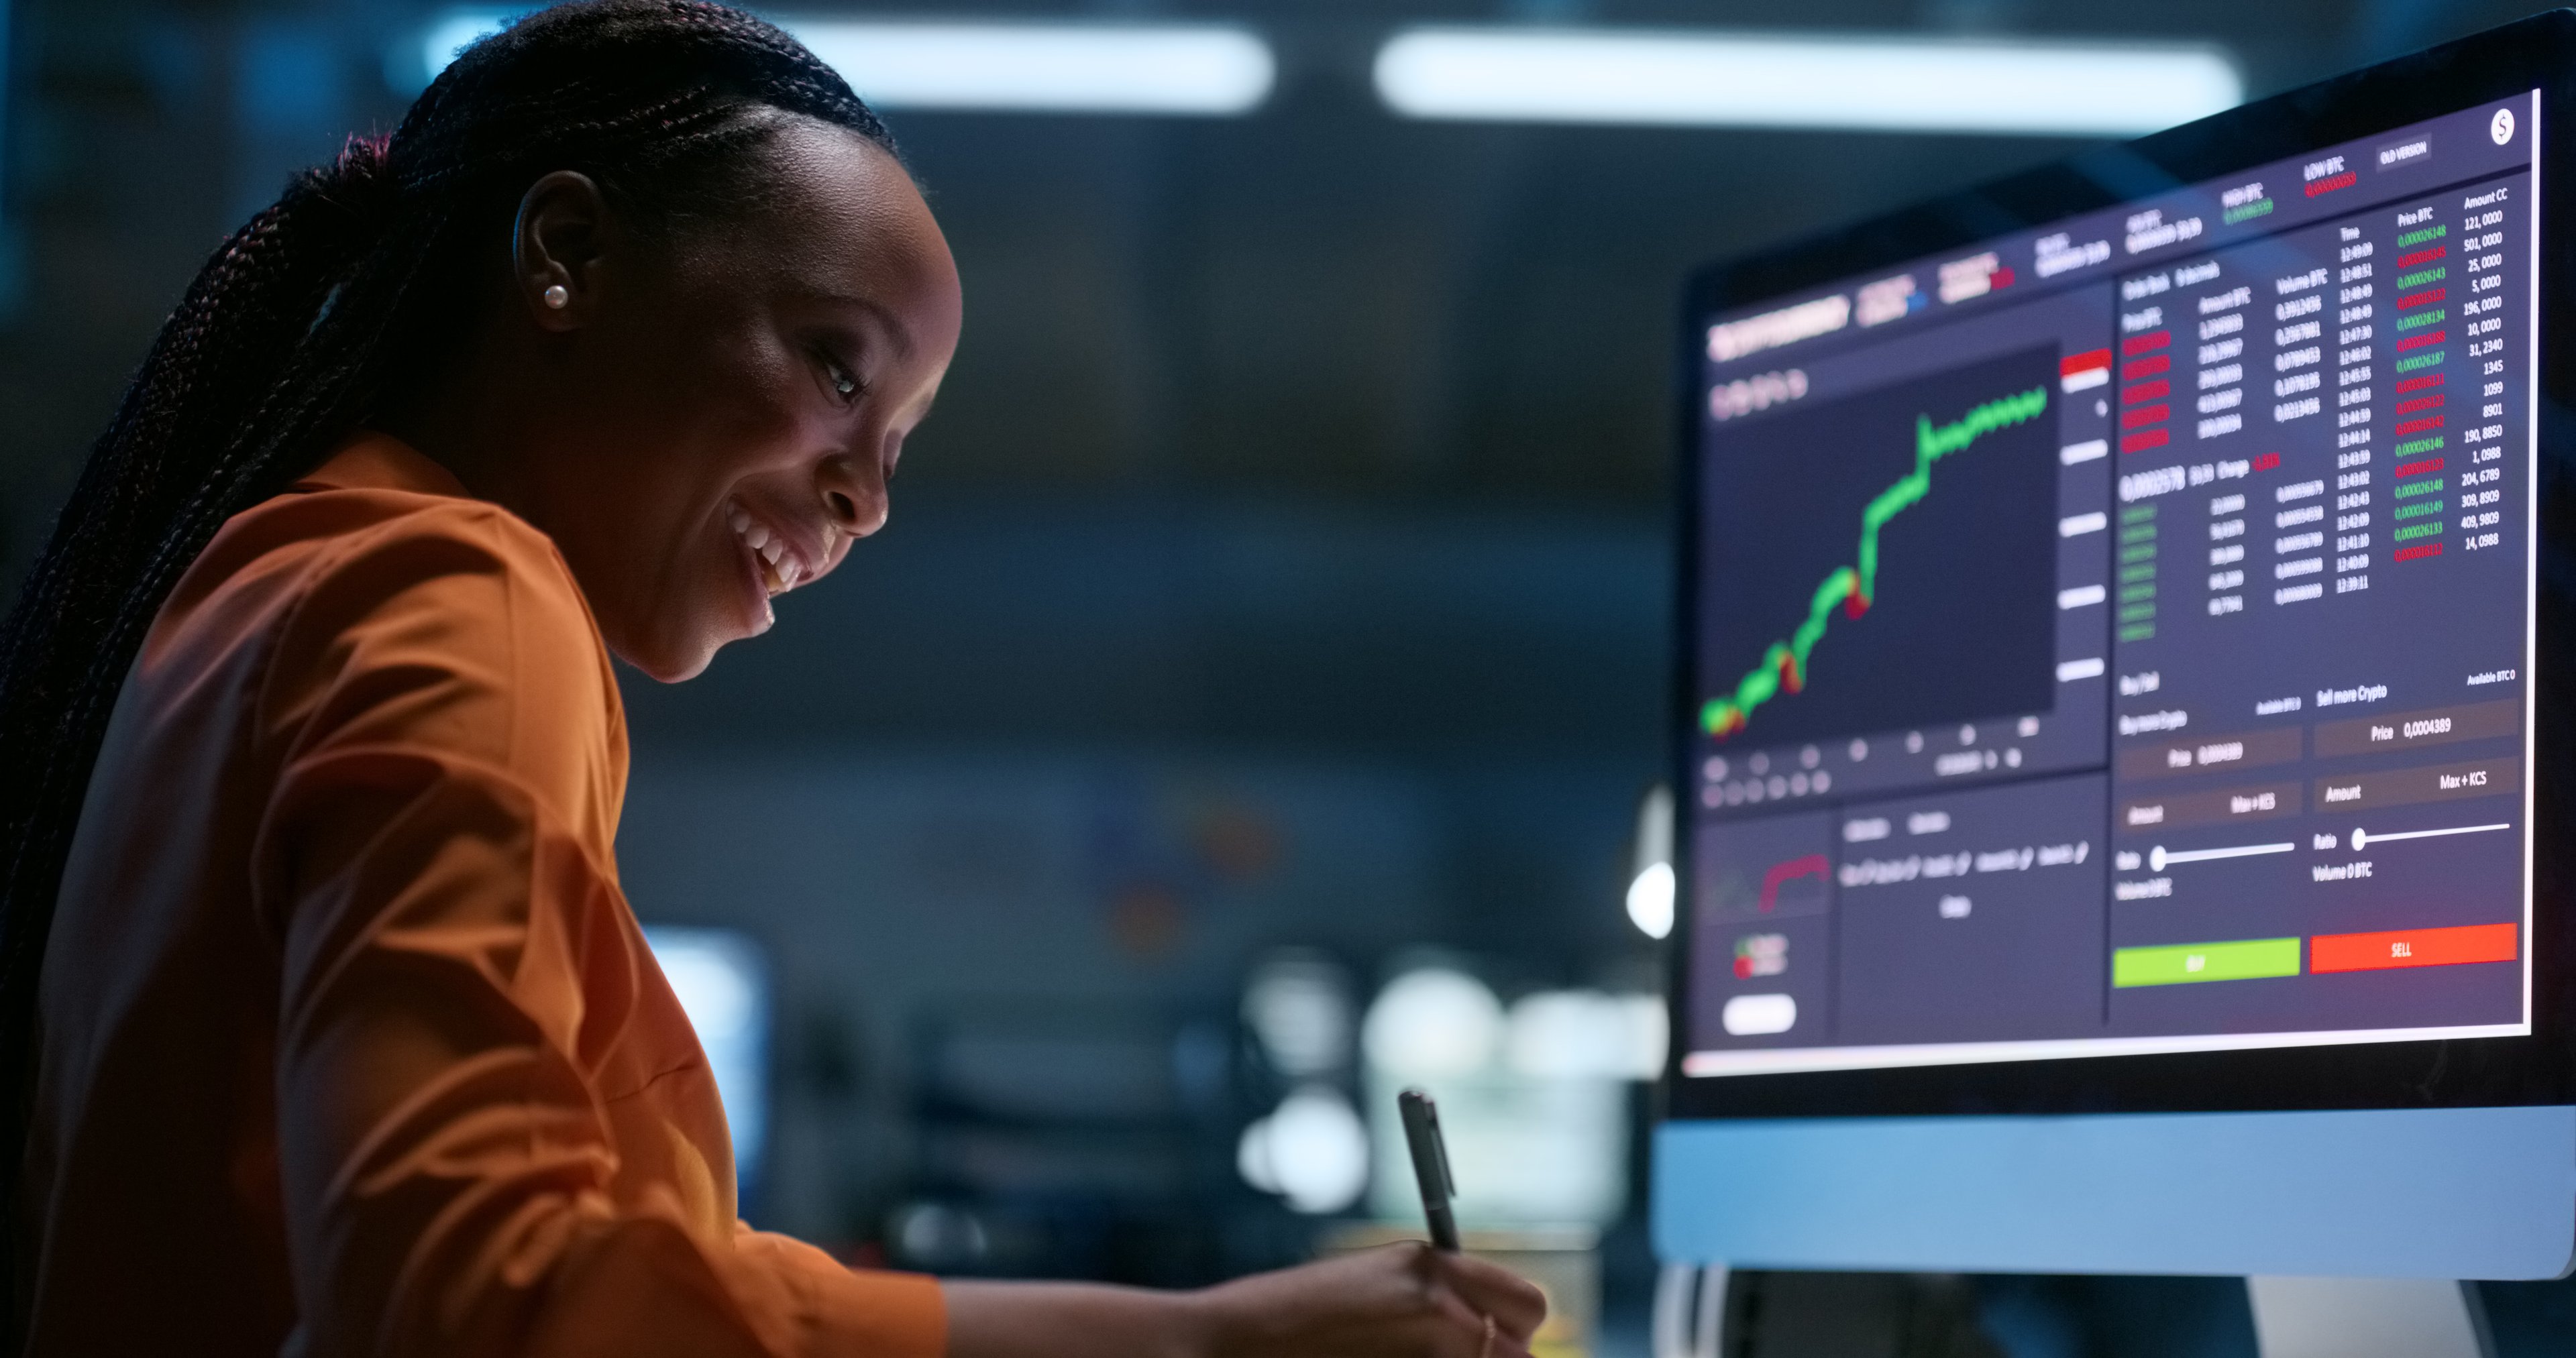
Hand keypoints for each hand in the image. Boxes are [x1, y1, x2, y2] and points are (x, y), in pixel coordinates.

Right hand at [1195, 1242, 1547, 1357]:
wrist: (1228, 1344)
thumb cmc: (1288, 1321)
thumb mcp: (1371, 1288)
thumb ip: (1431, 1302)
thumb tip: (1484, 1337)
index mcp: (1430, 1264)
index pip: (1528, 1307)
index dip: (1513, 1333)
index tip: (1494, 1346)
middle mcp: (1439, 1302)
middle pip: (1518, 1354)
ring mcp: (1427, 1343)